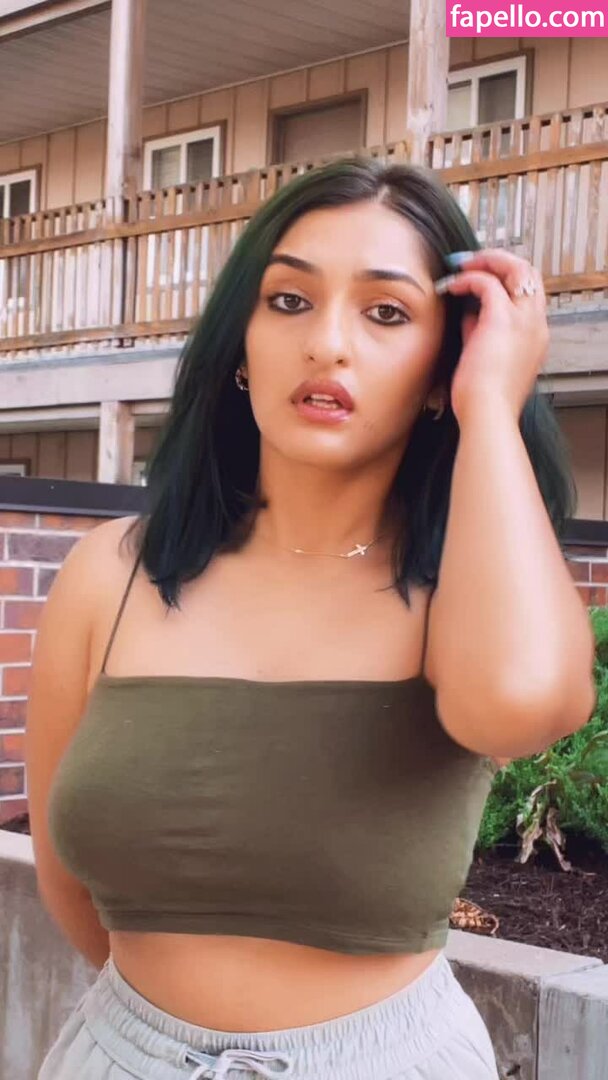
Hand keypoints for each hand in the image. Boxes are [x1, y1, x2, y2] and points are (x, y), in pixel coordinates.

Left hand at [436, 249, 548, 425]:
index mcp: (535, 336)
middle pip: (529, 273)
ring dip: (488, 261)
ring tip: (463, 265)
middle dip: (501, 262)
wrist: (487, 415)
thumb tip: (468, 313)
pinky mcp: (502, 320)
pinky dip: (468, 278)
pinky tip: (451, 285)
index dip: (506, 280)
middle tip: (473, 262)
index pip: (529, 294)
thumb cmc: (483, 399)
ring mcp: (524, 321)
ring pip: (517, 269)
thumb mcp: (484, 358)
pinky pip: (487, 283)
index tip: (481, 278)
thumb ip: (479, 333)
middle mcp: (536, 324)